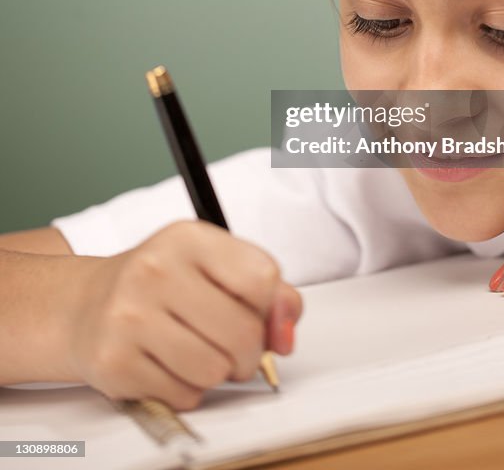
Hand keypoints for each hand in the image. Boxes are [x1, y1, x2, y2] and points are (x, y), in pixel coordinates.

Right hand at [66, 220, 302, 409]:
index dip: (269, 306)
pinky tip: (169, 366)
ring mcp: (130, 317)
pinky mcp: (114, 363)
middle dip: (249, 351)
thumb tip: (286, 328)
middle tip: (233, 346)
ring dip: (218, 373)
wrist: (86, 304)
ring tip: (199, 353)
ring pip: (215, 371)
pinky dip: (187, 390)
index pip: (262, 278)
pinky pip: (184, 396)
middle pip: (243, 332)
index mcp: (188, 238)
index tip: (254, 310)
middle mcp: (155, 271)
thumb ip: (266, 290)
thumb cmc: (162, 283)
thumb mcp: (213, 265)